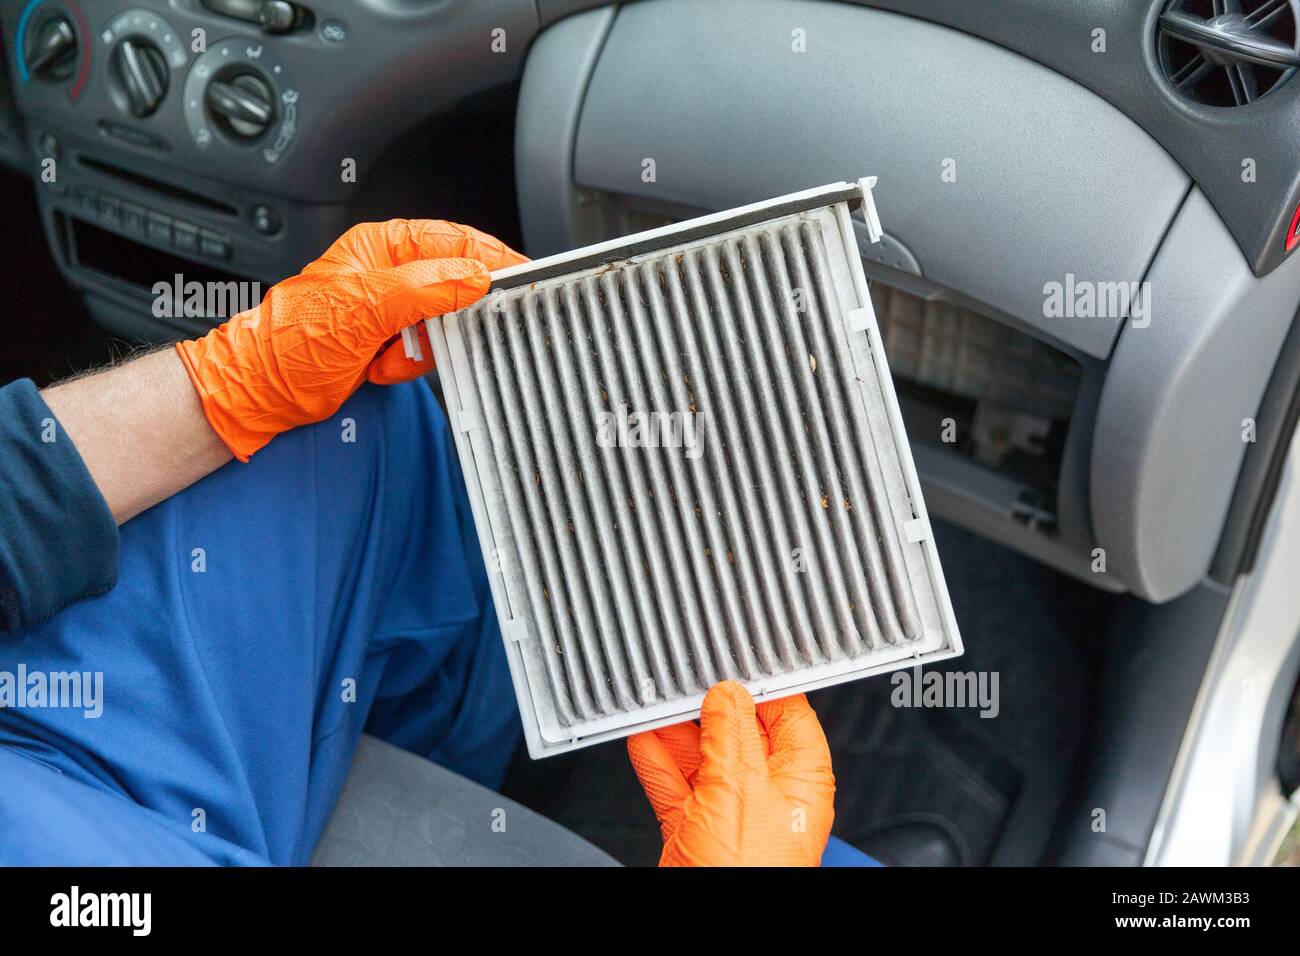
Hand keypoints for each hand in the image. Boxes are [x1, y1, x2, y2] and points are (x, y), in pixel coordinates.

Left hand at [176, 219, 526, 460]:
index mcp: (383, 246)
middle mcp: (392, 272)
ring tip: (385, 355)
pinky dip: (409, 366)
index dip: (490, 259)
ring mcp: (394, 309)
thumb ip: (423, 289)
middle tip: (425, 335)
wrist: (265, 391)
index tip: (521, 277)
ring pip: (445, 324)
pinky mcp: (394, 341)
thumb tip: (473, 279)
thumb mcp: (362, 309)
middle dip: (443, 319)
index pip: (455, 241)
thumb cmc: (291, 343)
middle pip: (456, 286)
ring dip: (420, 349)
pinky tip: (379, 367)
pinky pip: (430, 351)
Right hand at [627, 680, 834, 865]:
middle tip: (686, 679)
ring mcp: (728, 813)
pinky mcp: (694, 829)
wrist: (712, 940)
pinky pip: (674, 783)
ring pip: (700, 755)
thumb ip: (731, 736)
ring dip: (675, 729)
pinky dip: (655, 759)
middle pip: (738, 731)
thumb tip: (727, 694)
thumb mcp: (740, 790)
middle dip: (707, 705)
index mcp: (800, 780)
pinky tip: (642, 737)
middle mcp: (767, 794)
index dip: (760, 685)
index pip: (788, 713)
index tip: (734, 661)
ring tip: (655, 700)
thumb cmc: (747, 878)